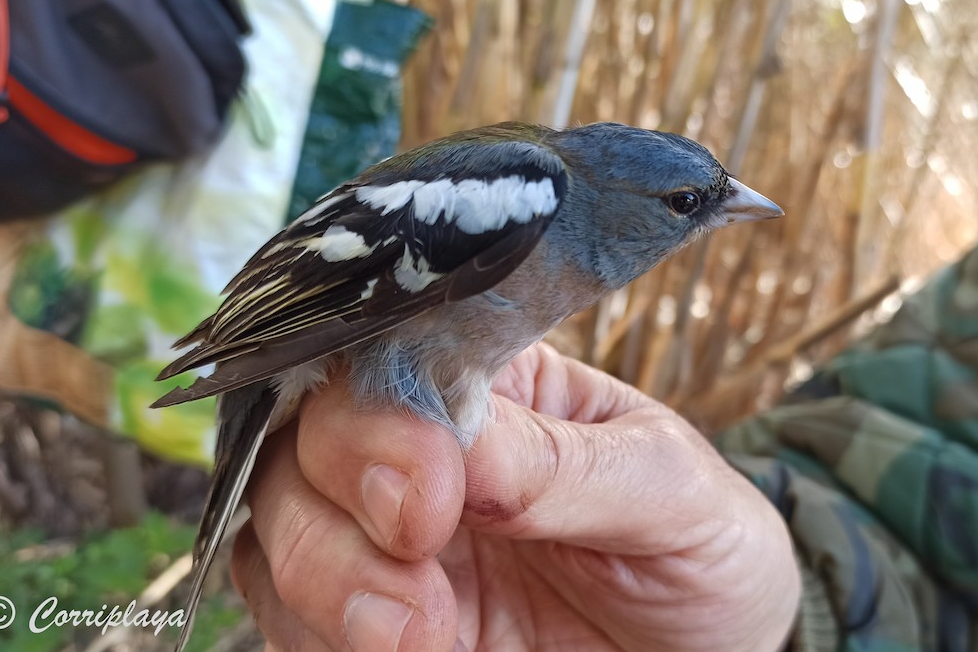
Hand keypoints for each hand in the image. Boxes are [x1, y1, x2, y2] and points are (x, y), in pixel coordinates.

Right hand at [231, 343, 799, 650]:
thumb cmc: (701, 549)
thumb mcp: (672, 494)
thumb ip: (568, 466)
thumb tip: (464, 445)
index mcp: (493, 383)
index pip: (394, 354)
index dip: (384, 410)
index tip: (431, 486)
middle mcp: (421, 450)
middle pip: (307, 435)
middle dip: (344, 492)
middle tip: (419, 547)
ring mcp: (387, 539)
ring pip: (276, 526)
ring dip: (327, 579)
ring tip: (419, 634)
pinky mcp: (372, 622)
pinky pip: (291, 619)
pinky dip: (322, 636)